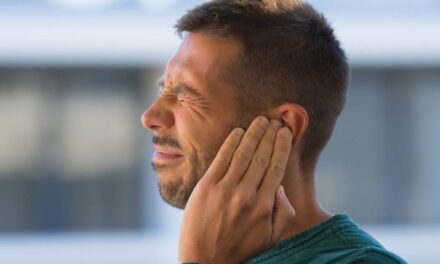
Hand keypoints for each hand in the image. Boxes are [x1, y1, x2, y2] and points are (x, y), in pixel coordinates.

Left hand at [179, 116, 295, 263]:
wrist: (205, 261)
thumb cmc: (241, 249)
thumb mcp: (271, 238)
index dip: (282, 147)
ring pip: (243, 154)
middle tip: (275, 121)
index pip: (277, 168)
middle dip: (270, 136)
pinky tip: (238, 132)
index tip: (286, 133)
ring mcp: (224, 190)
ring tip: (260, 121)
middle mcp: (246, 195)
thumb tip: (280, 187)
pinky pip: (221, 159)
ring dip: (253, 134)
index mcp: (264, 206)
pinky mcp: (206, 188)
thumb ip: (283, 213)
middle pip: (262, 157)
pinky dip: (231, 143)